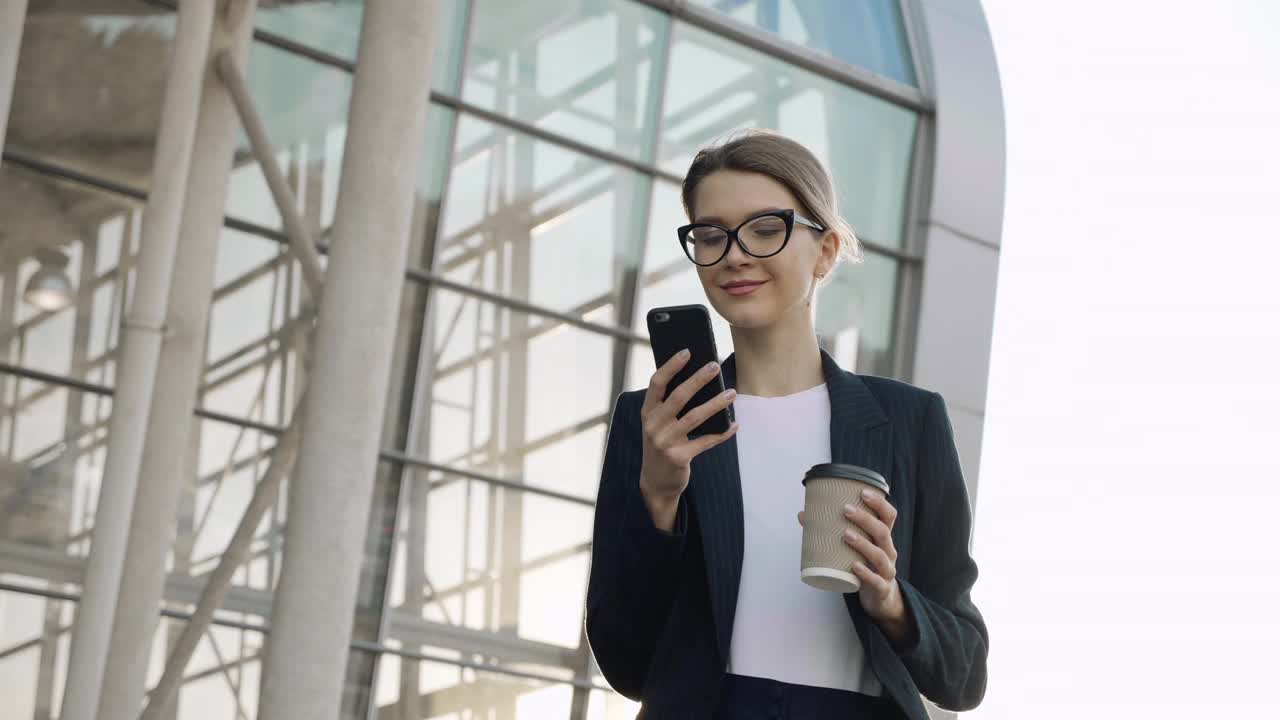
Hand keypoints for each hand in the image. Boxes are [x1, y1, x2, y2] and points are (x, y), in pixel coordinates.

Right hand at [638, 350, 738, 527]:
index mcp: (647, 412)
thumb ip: (670, 405)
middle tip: (715, 366)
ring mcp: (664, 442)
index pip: (657, 383)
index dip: (671, 366)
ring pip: (694, 417)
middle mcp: (653, 425)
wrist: (655, 482)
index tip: (687, 351)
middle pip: (678, 397)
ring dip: (716, 404)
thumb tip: (700, 380)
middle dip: (698, 379)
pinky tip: (734, 425)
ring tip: (732, 393)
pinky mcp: (678, 458)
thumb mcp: (658, 424)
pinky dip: (722, 433)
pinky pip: (705, 441)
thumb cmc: (662, 444)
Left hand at [797, 491, 910, 641]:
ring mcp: (886, 570)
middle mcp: (888, 551)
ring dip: (863, 543)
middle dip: (865, 519)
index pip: (889, 516)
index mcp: (883, 538)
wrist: (880, 597)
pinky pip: (876, 580)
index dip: (879, 503)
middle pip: (882, 532)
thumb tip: (803, 515)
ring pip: (879, 555)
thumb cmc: (864, 564)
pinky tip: (854, 566)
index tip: (863, 492)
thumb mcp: (854, 547)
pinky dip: (866, 573)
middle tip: (846, 510)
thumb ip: (831, 531)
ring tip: (845, 534)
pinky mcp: (881, 588)